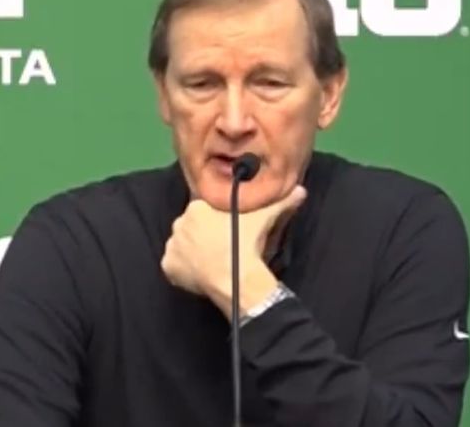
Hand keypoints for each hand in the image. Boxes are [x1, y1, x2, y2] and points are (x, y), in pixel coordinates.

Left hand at [161, 186, 306, 317]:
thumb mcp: (265, 219)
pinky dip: (183, 270)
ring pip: (182, 246)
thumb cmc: (247, 244)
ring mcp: (172, 247)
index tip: (227, 231)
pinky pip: (174, 266)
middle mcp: (178, 223)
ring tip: (212, 261)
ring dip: (192, 251)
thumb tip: (301, 190)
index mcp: (196, 207)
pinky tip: (200, 273)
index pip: (203, 210)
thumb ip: (281, 202)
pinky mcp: (168, 268)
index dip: (215, 221)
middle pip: (190, 227)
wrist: (236, 279)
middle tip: (221, 247)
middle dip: (202, 235)